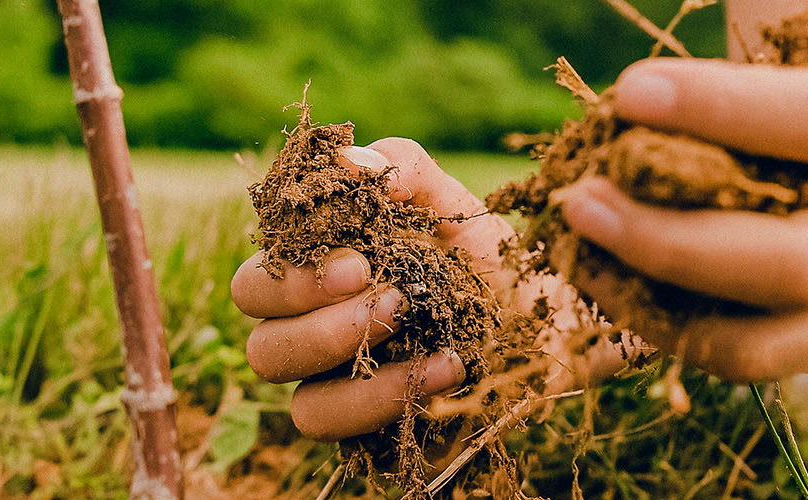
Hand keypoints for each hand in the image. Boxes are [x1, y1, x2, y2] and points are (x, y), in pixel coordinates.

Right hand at [232, 138, 515, 441]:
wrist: (551, 325)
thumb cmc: (491, 264)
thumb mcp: (454, 206)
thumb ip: (402, 169)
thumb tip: (343, 161)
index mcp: (316, 283)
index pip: (256, 284)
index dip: (292, 276)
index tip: (357, 263)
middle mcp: (316, 339)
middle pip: (261, 344)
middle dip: (315, 321)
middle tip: (385, 298)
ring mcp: (342, 393)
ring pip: (295, 400)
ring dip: (349, 359)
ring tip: (413, 326)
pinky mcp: (375, 436)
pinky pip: (348, 432)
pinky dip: (391, 396)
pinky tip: (448, 366)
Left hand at [556, 59, 807, 381]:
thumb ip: (740, 107)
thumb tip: (624, 122)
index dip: (723, 108)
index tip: (631, 94)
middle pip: (793, 264)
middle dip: (671, 240)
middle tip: (582, 202)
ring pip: (759, 343)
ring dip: (652, 301)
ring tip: (584, 253)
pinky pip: (741, 361)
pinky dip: (666, 327)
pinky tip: (618, 284)